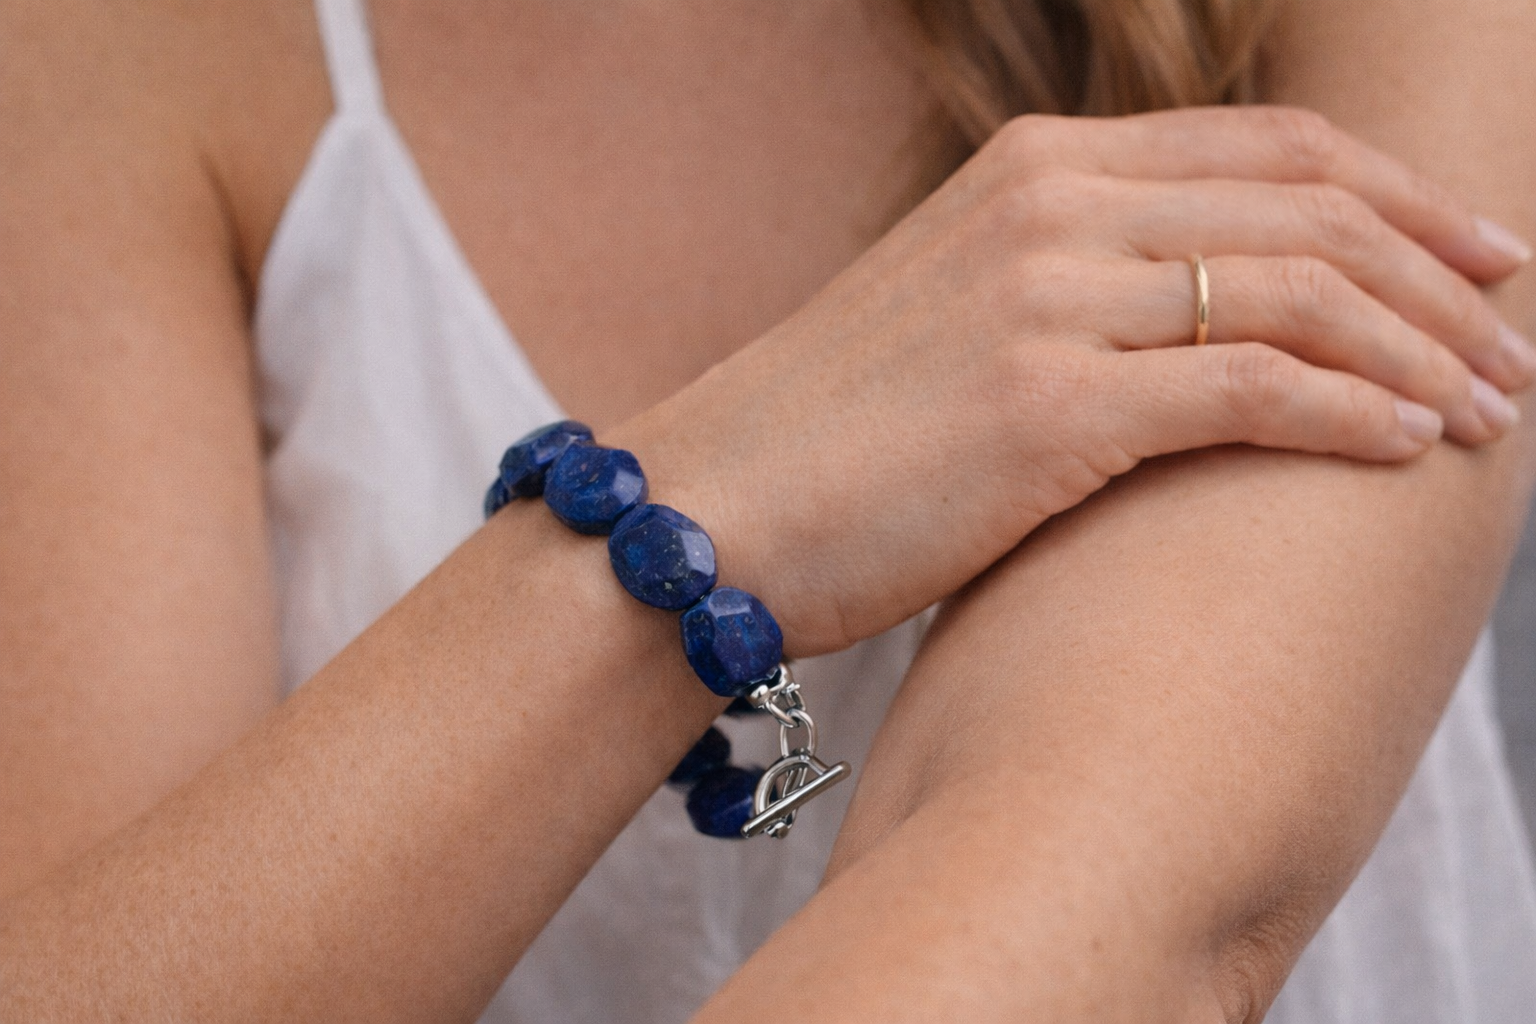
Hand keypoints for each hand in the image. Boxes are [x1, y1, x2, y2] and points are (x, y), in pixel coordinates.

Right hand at [614, 106, 1533, 654]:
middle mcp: (1049, 209)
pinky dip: (1351, 412)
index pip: (1266, 151)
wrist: (709, 508)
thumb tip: (1197, 323)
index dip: (1396, 198)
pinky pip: (1252, 387)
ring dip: (1420, 348)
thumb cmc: (831, 439)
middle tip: (1516, 340)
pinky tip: (1405, 446)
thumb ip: (1075, 286)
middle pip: (1308, 205)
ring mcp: (1047, 299)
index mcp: (1031, 172)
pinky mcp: (1047, 407)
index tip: (1479, 258)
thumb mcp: (959, 317)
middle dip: (1440, 272)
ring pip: (1300, 292)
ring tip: (1486, 409)